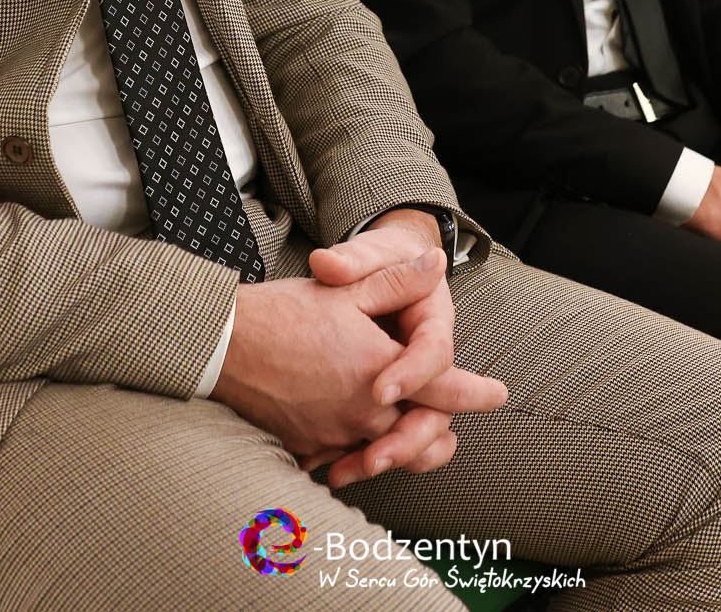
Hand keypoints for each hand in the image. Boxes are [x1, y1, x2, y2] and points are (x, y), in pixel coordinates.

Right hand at [214, 241, 504, 490]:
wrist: (222, 345)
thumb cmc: (283, 313)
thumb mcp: (345, 289)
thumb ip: (395, 280)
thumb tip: (435, 262)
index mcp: (379, 372)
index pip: (444, 390)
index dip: (476, 393)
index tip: (498, 395)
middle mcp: (361, 413)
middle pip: (418, 433)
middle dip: (437, 433)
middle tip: (452, 434)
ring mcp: (333, 434)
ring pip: (383, 451)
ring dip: (403, 449)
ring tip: (419, 445)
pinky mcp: (306, 445)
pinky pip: (344, 458)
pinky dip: (359, 455)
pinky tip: (360, 451)